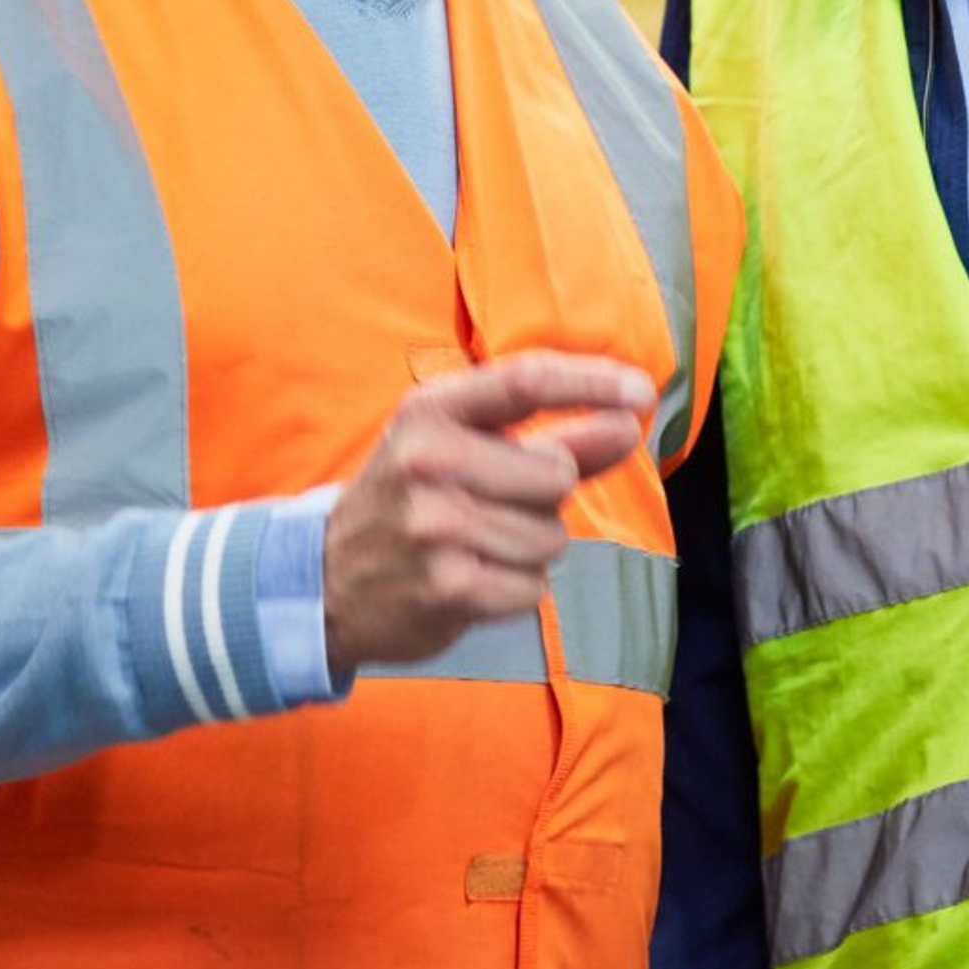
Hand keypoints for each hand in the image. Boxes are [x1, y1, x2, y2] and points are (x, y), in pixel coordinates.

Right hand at [322, 351, 652, 675]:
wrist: (326, 578)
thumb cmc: (414, 500)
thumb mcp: (466, 450)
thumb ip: (554, 439)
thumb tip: (629, 420)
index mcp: (430, 411)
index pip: (526, 380)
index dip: (591, 381)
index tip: (641, 391)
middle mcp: (427, 460)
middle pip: (555, 472)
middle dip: (545, 496)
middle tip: (490, 505)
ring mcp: (435, 524)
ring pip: (550, 536)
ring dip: (530, 547)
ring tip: (475, 545)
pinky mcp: (449, 585)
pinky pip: (534, 585)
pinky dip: (516, 589)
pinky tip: (472, 580)